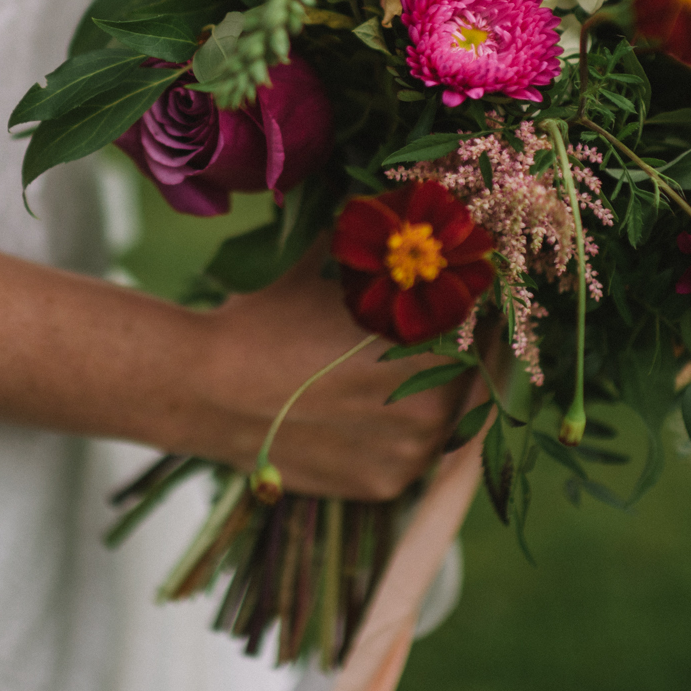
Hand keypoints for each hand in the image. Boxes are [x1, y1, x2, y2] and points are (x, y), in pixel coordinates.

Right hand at [186, 252, 469, 500]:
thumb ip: (379, 236)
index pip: (482, 328)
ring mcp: (413, 456)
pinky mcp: (385, 487)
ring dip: (427, 397)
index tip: (451, 296)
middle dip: (451, 355)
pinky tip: (363, 408)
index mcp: (438, 348)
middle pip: (469, 378)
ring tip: (384, 373)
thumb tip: (408, 204)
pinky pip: (411, 456)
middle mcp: (438, 410)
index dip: (469, 310)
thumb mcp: (332, 261)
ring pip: (444, 421)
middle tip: (417, 335)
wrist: (208, 387)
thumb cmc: (273, 316)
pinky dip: (397, 435)